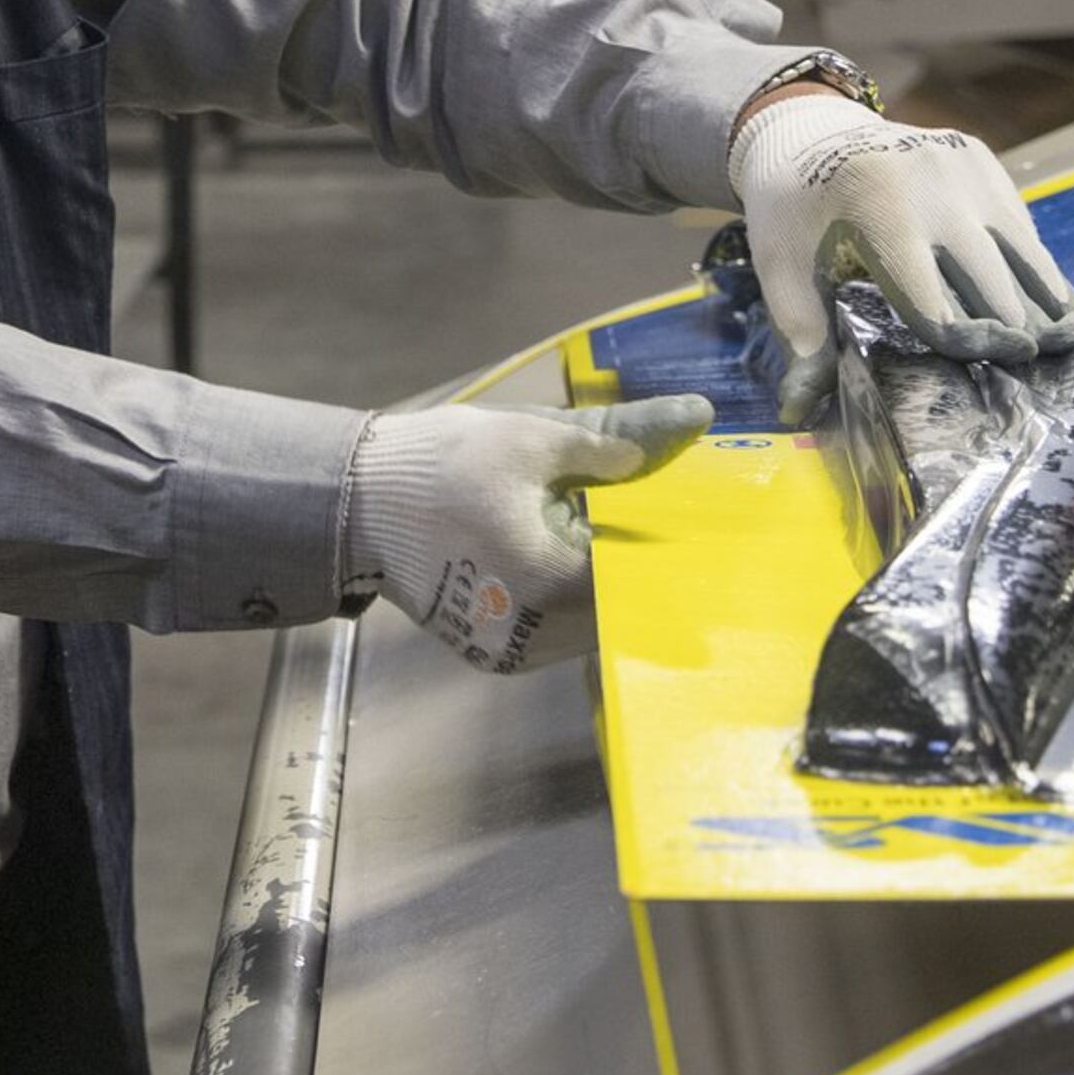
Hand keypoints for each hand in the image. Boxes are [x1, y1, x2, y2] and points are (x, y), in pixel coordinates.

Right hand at [339, 396, 714, 673]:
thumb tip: (699, 418)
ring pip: (595, 631)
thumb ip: (624, 438)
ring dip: (613, 591)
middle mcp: (532, 635)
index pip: (647, 581)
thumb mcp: (536, 437)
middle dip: (650, 571)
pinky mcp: (491, 656)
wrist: (356, 501)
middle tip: (678, 529)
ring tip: (623, 541)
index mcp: (549, 583)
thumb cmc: (444, 464)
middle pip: (625, 612)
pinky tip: (580, 561)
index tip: (716, 529)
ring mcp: (510, 653)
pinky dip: (577, 604)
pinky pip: (559, 637)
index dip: (683, 553)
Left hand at [729, 91, 1073, 420]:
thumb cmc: (791, 209)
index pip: (934, 300)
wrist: (807, 125)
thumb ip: (800, 330)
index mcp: (879, 210)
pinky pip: (1016, 221)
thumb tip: (800, 405)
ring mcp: (962, 165)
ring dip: (1044, 299)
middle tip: (1040, 372)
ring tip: (1071, 343)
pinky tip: (1049, 299)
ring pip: (1021, 249)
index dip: (964, 344)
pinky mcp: (978, 157)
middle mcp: (932, 183)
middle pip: (990, 280)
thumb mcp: (779, 265)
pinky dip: (1030, 262)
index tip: (992, 376)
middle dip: (1014, 332)